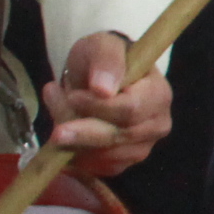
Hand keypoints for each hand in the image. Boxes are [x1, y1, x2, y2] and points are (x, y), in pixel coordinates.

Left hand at [45, 31, 172, 176]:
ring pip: (105, 155)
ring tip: (57, 114)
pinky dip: (77, 155)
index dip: (99, 108)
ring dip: (75, 141)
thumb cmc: (102, 60)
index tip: (73, 97)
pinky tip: (66, 134)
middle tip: (55, 129)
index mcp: (159, 93)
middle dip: (83, 132)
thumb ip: (106, 60)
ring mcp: (142, 146)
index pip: (131, 109)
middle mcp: (157, 124)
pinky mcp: (123, 163)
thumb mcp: (102, 46)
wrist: (97, 80)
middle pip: (118, 137)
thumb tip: (103, 89)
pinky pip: (98, 168)